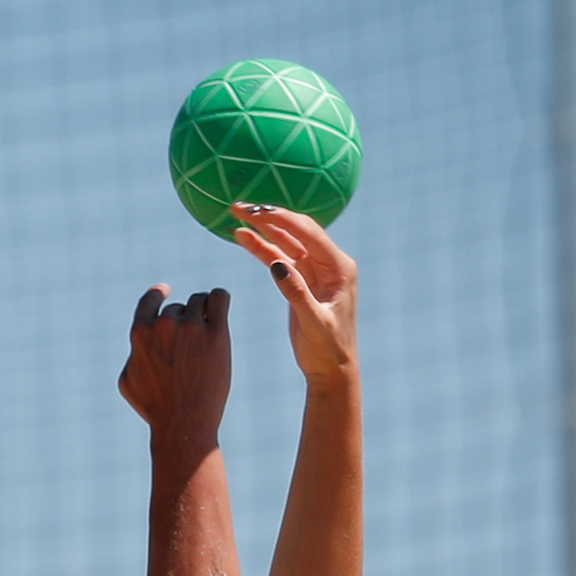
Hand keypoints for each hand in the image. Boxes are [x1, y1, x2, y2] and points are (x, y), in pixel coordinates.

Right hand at [117, 283, 231, 442]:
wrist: (184, 423)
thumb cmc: (155, 407)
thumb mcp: (128, 381)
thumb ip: (133, 354)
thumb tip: (140, 343)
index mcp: (141, 334)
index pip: (150, 300)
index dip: (159, 293)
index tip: (165, 290)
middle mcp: (164, 326)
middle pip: (178, 307)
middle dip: (184, 322)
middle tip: (190, 349)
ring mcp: (191, 327)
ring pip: (199, 301)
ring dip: (203, 314)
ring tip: (206, 339)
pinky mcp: (216, 333)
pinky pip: (220, 298)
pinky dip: (219, 300)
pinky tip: (219, 311)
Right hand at [231, 203, 356, 382]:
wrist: (331, 369)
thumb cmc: (328, 349)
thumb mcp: (313, 323)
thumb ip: (296, 293)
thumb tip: (277, 264)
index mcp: (339, 268)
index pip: (309, 234)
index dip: (282, 219)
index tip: (258, 210)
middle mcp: (328, 263)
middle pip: (296, 230)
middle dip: (269, 216)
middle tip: (240, 206)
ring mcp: (314, 270)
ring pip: (285, 241)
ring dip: (262, 229)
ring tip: (236, 215)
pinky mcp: (299, 280)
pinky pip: (278, 257)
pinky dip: (261, 247)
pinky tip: (242, 236)